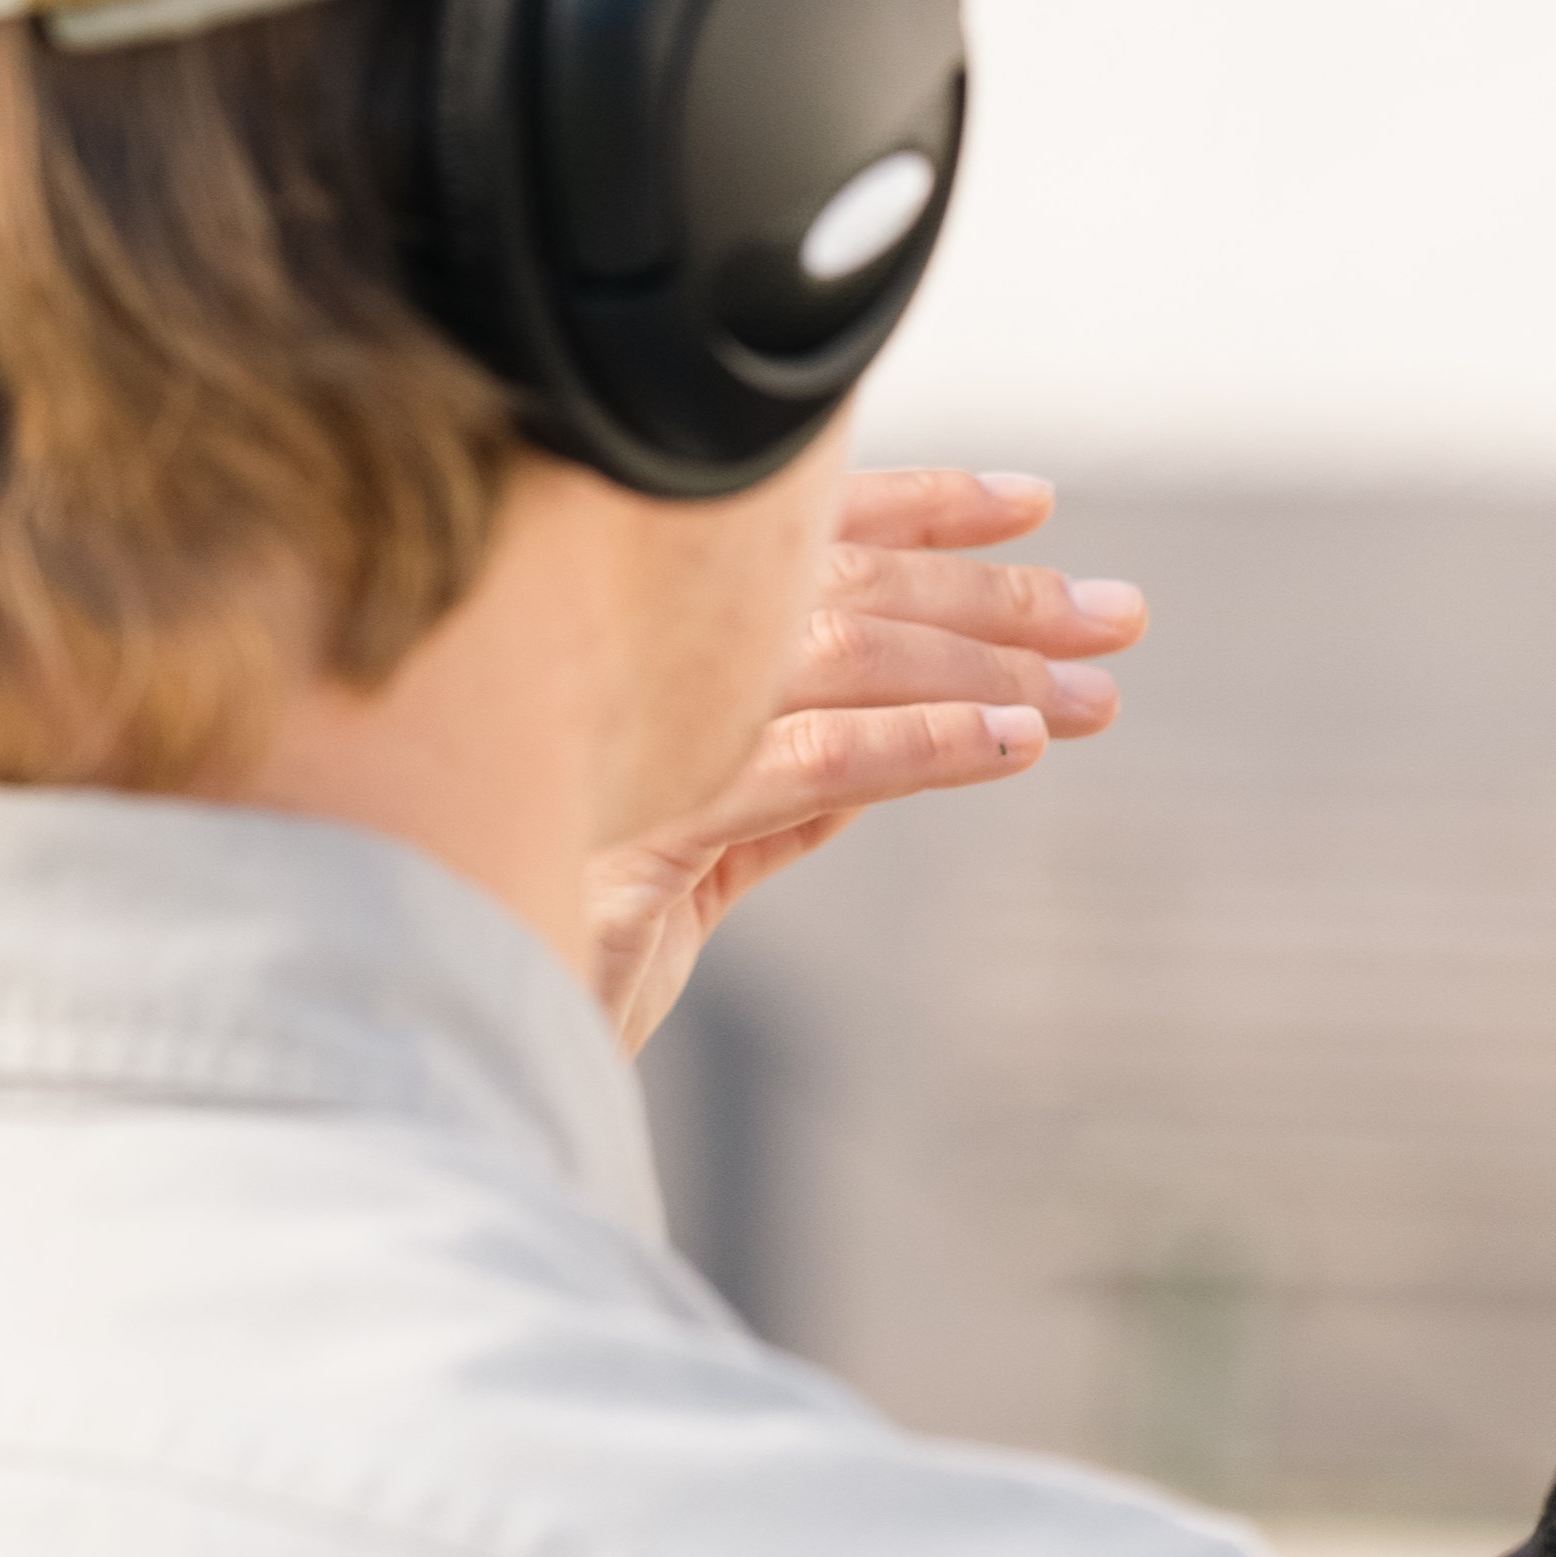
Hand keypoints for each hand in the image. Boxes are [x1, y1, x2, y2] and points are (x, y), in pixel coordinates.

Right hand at [584, 468, 1140, 1039]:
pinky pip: (806, 764)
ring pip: (837, 659)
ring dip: (985, 670)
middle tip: (1120, 611)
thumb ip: (775, 792)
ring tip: (1097, 692)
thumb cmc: (554, 952)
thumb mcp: (690, 859)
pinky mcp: (633, 826)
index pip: (793, 548)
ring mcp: (619, 728)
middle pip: (833, 587)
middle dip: (990, 593)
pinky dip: (920, 747)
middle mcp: (618, 659)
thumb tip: (897, 737)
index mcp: (629, 647)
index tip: (1029, 508)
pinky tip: (1011, 748)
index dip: (913, 511)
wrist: (434, 1048)